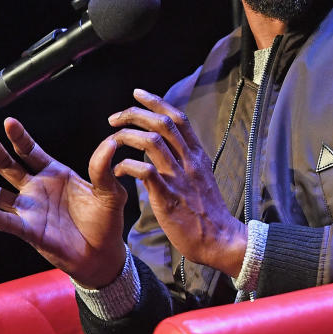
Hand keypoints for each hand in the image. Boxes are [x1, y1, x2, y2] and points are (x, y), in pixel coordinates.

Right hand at [0, 118, 127, 287]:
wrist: (104, 253)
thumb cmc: (105, 220)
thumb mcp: (110, 192)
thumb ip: (104, 169)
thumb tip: (112, 143)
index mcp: (53, 174)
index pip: (30, 151)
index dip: (19, 137)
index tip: (8, 121)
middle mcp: (36, 190)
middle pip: (7, 166)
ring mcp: (30, 211)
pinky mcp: (30, 232)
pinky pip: (8, 222)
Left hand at [108, 89, 246, 276]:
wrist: (220, 239)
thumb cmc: (208, 213)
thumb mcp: (202, 179)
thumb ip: (186, 163)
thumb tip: (168, 150)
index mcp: (197, 156)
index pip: (178, 119)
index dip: (157, 102)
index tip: (137, 94)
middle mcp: (190, 162)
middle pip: (163, 124)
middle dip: (135, 113)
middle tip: (115, 117)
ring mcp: (179, 178)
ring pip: (152, 141)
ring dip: (127, 135)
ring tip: (112, 138)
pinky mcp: (168, 197)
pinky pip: (145, 172)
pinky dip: (127, 166)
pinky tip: (117, 171)